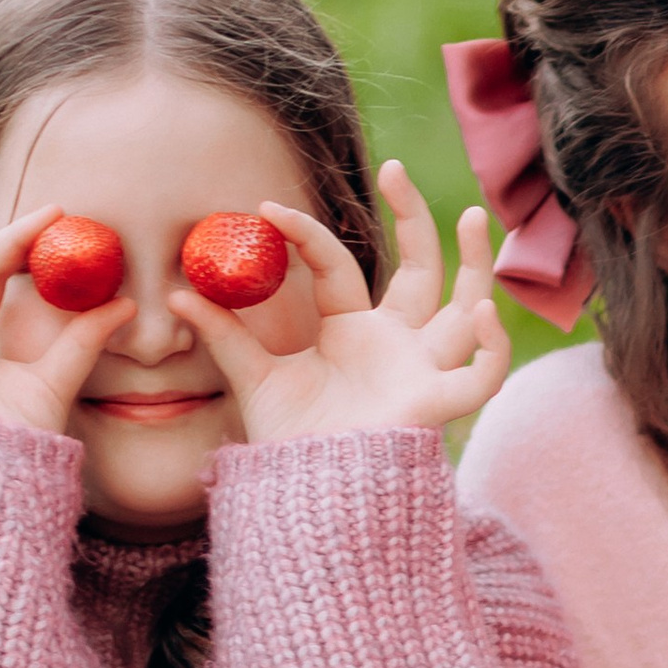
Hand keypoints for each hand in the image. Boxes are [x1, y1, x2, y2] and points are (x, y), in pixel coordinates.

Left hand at [174, 170, 508, 445]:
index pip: (337, 265)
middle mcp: (393, 343)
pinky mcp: (435, 404)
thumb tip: (175, 293)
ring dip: (477, 263)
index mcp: (350, 332)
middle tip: (393, 168)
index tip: (265, 209)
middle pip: (420, 269)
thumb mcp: (253, 380)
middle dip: (415, 218)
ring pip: (466, 306)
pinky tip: (482, 314)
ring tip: (477, 217)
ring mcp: (420, 369)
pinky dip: (492, 349)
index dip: (305, 235)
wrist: (308, 499)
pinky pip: (481, 377)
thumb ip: (226, 337)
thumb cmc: (290, 444)